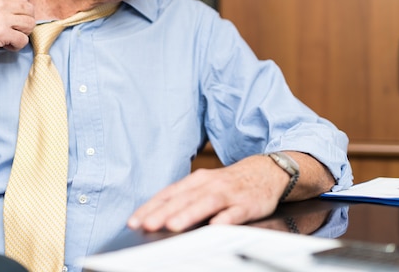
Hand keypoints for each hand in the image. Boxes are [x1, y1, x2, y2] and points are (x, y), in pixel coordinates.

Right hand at [0, 0, 35, 69]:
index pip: (24, 2)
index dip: (20, 16)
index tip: (8, 24)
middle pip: (31, 12)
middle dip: (25, 24)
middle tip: (11, 33)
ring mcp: (1, 18)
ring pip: (30, 25)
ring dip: (22, 35)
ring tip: (7, 40)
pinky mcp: (1, 33)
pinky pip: (23, 40)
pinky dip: (16, 47)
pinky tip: (3, 47)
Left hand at [127, 155, 282, 231]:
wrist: (265, 171)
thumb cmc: (228, 184)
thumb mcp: (204, 187)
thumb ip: (183, 201)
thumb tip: (155, 217)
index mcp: (196, 181)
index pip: (169, 194)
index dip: (150, 207)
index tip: (133, 221)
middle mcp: (210, 185)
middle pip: (184, 198)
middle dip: (164, 212)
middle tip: (147, 225)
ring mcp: (229, 194)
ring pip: (206, 203)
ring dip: (189, 214)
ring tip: (173, 226)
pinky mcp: (247, 204)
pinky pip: (235, 212)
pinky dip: (225, 219)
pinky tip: (216, 226)